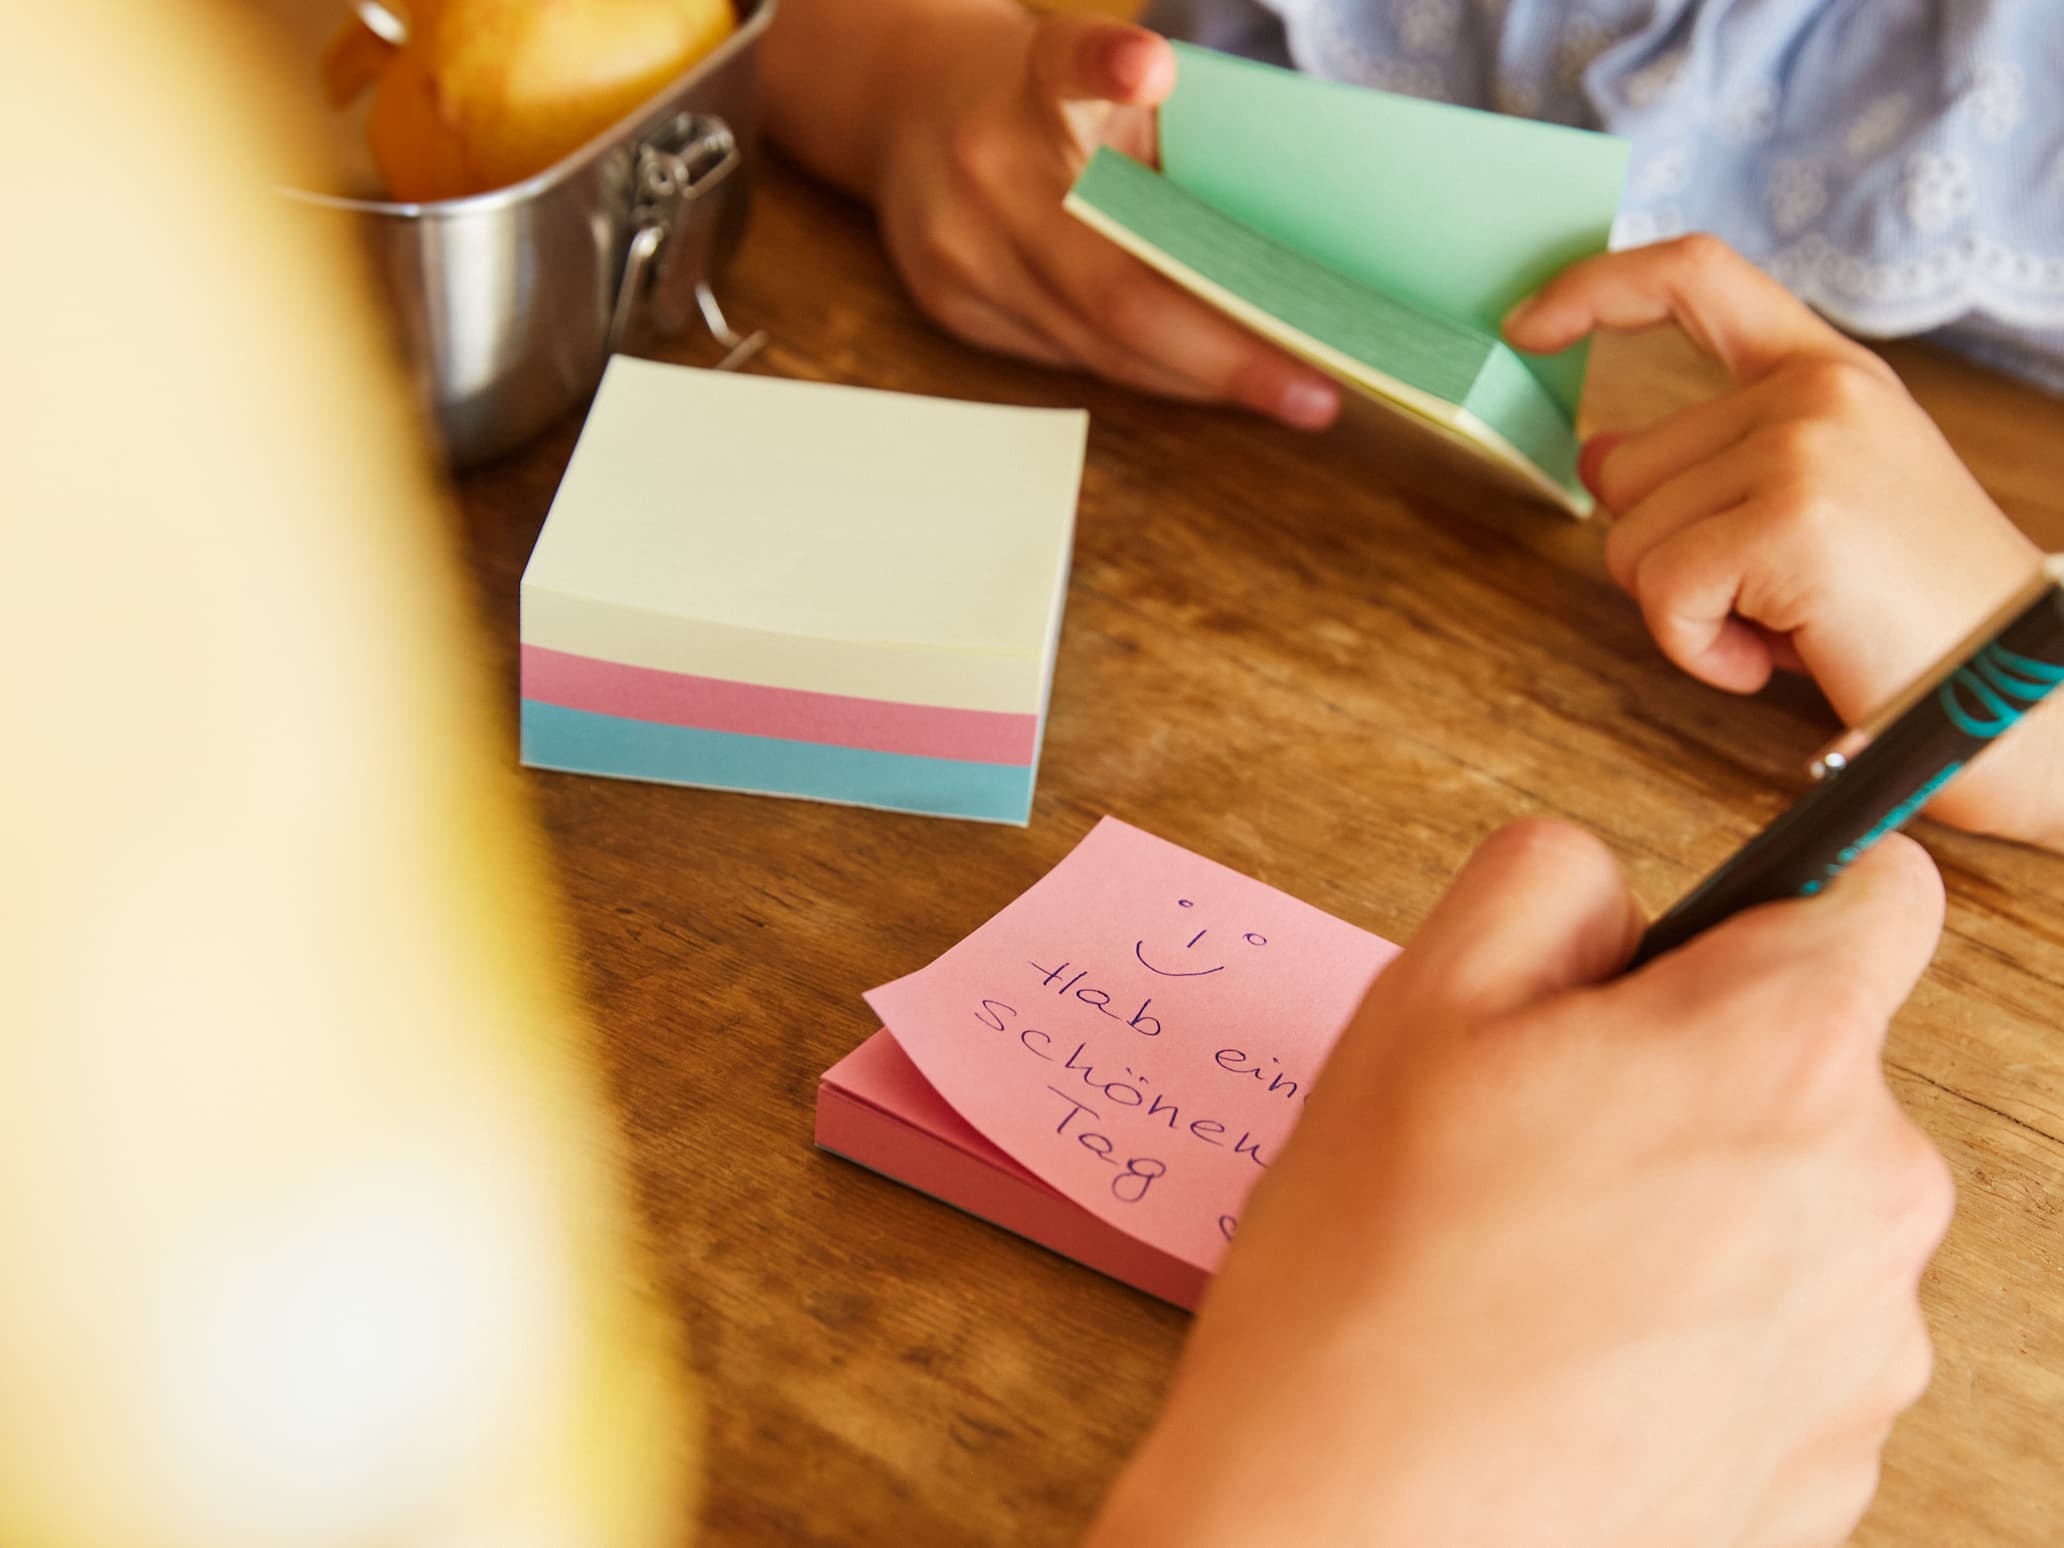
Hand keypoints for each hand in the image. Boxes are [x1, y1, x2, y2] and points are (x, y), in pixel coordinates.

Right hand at [866, 6, 1338, 427]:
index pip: (1070, 64)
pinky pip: (1070, 360)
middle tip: (1313, 393)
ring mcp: (960, 244)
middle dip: (1226, 356)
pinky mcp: (950, 302)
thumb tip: (1290, 248)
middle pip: (1117, 287)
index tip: (1149, 65)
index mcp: (1037, 80)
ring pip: (1098, 345)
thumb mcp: (1103, 88)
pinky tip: (1209, 384)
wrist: (911, 107)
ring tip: (1287, 396)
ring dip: (1200, 379)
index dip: (1108, 64)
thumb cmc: (1044, 102)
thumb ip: (1168, 144)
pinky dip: (1149, 373)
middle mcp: (989, 162)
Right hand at [1087, 820, 1951, 1547]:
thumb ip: (1544, 882)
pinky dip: (1700, 1339)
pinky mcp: (1835, 1470)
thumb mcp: (1417, 1005)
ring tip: (1540, 1276)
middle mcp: (1868, 1195)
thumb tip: (1618, 895)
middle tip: (1542, 1138)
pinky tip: (1574, 1371)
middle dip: (1700, 1076)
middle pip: (1819, 1071)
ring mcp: (1865, 1350)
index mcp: (1779, 1050)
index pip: (1880, 896)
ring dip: (1703, 1215)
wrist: (1360, 1544)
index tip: (1709, 949)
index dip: (1784, 900)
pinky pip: (1784, 1346)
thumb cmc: (1377, 1280)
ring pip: (1796, 1214)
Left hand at [1503, 235, 2061, 847]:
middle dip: (1667, 557)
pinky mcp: (1789, 522)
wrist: (2020, 692)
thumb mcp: (1816, 505)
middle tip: (1772, 598)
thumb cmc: (1913, 614)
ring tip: (1790, 626)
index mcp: (1829, 372)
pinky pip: (1660, 595)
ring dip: (1689, 614)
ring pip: (1631, 541)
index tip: (1527, 324)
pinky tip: (1779, 659)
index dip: (1595, 288)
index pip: (1695, 276)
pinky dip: (1699, 650)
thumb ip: (1716, 461)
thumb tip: (1599, 453)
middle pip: (1625, 470)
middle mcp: (1818, 393)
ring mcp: (1805, 450)